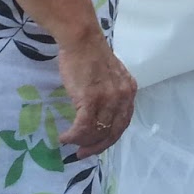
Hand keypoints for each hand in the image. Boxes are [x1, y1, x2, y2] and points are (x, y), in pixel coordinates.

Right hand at [58, 39, 136, 158]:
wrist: (81, 40)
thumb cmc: (90, 55)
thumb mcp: (111, 76)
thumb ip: (111, 93)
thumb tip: (101, 114)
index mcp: (129, 90)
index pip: (123, 123)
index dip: (110, 138)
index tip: (97, 145)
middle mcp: (123, 96)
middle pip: (112, 132)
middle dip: (97, 146)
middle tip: (82, 153)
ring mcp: (108, 98)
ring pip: (97, 131)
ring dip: (82, 142)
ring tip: (70, 143)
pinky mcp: (91, 99)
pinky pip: (83, 127)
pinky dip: (73, 136)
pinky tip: (64, 137)